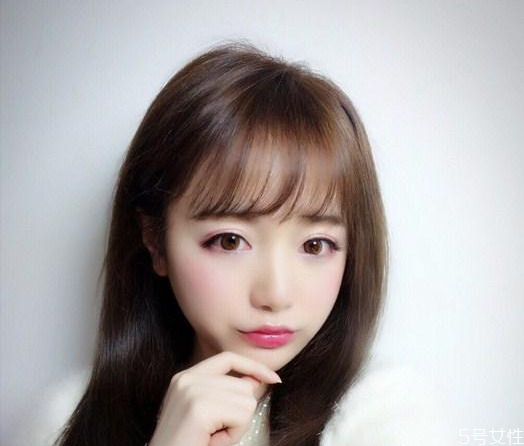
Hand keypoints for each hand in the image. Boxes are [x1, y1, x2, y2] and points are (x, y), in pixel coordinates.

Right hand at [148, 351, 280, 445]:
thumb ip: (229, 393)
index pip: (228, 358)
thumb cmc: (188, 445)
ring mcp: (192, 391)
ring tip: (212, 437)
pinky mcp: (200, 408)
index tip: (273, 378)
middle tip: (213, 433)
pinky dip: (234, 434)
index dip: (253, 366)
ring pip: (246, 400)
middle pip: (243, 385)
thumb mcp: (209, 415)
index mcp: (186, 377)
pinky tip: (213, 441)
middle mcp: (187, 378)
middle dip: (238, 413)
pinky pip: (242, 415)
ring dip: (236, 425)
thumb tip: (257, 379)